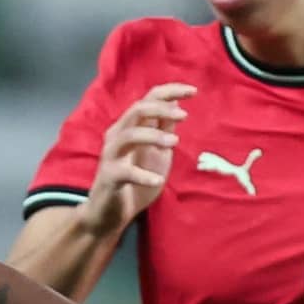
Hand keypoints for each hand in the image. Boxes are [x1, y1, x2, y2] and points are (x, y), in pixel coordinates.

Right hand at [72, 85, 189, 237]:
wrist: (110, 213)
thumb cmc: (135, 182)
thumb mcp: (156, 152)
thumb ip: (163, 129)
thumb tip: (175, 102)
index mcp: (130, 126)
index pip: (148, 99)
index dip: (170, 91)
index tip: (193, 90)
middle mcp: (118, 135)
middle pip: (137, 110)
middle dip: (162, 109)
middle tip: (185, 116)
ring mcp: (111, 155)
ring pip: (129, 135)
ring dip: (153, 136)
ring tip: (174, 143)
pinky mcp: (109, 177)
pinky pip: (125, 172)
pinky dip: (143, 175)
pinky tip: (158, 179)